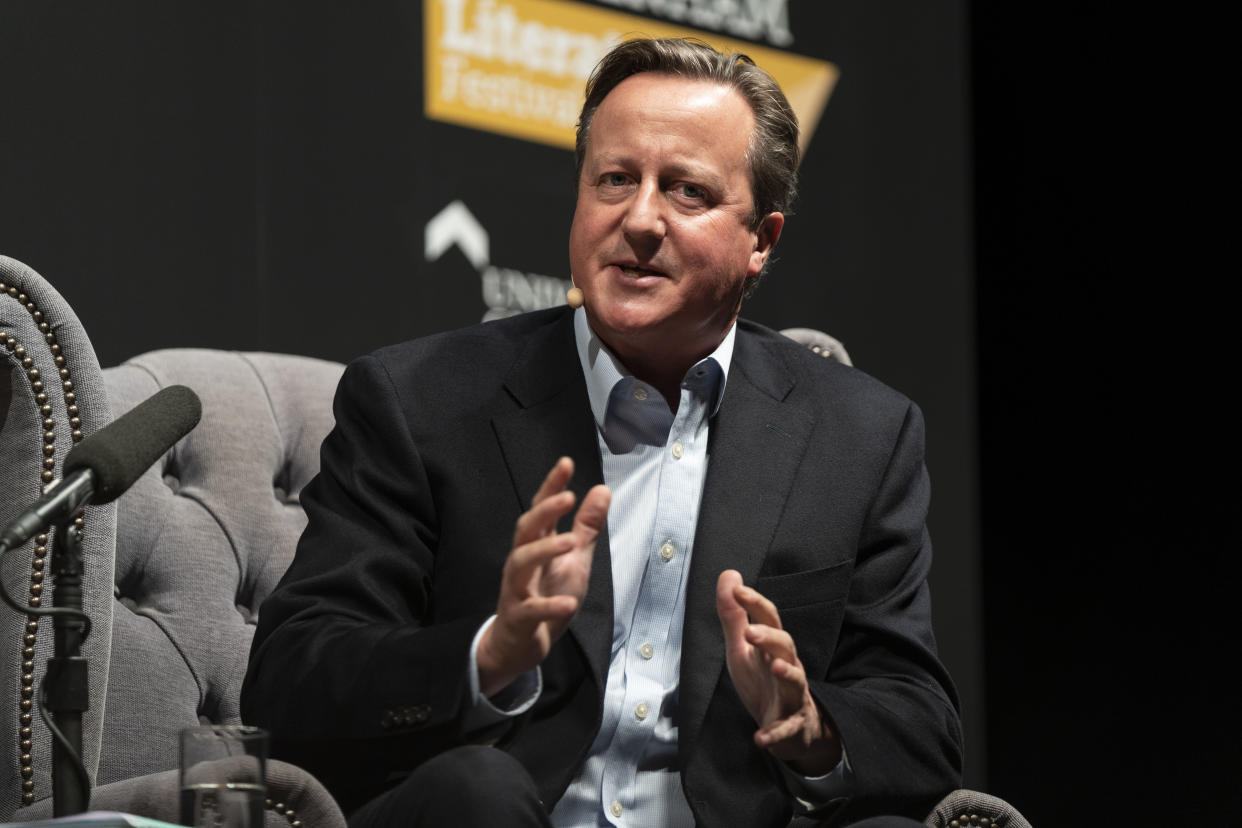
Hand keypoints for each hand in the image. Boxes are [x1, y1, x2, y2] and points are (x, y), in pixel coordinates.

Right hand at [477, 457, 609, 695]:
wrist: (520, 644)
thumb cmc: (546, 595)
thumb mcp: (574, 560)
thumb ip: (586, 527)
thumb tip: (601, 489)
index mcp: (536, 545)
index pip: (541, 509)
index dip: (551, 486)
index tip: (566, 463)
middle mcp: (522, 562)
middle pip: (525, 529)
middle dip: (544, 510)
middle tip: (568, 496)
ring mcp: (516, 589)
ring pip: (520, 563)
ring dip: (543, 550)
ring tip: (570, 542)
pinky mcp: (518, 618)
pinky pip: (530, 610)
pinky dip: (549, 606)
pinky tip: (568, 603)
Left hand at [716, 569, 841, 775]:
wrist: (789, 728)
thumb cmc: (764, 681)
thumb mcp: (742, 649)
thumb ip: (734, 616)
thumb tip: (729, 574)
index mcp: (772, 647)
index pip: (769, 619)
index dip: (754, 603)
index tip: (737, 589)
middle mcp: (787, 667)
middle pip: (786, 646)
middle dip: (770, 638)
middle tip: (750, 632)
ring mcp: (793, 696)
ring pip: (796, 682)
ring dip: (787, 674)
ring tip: (776, 667)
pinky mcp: (792, 726)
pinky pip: (786, 730)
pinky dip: (775, 734)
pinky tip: (760, 738)